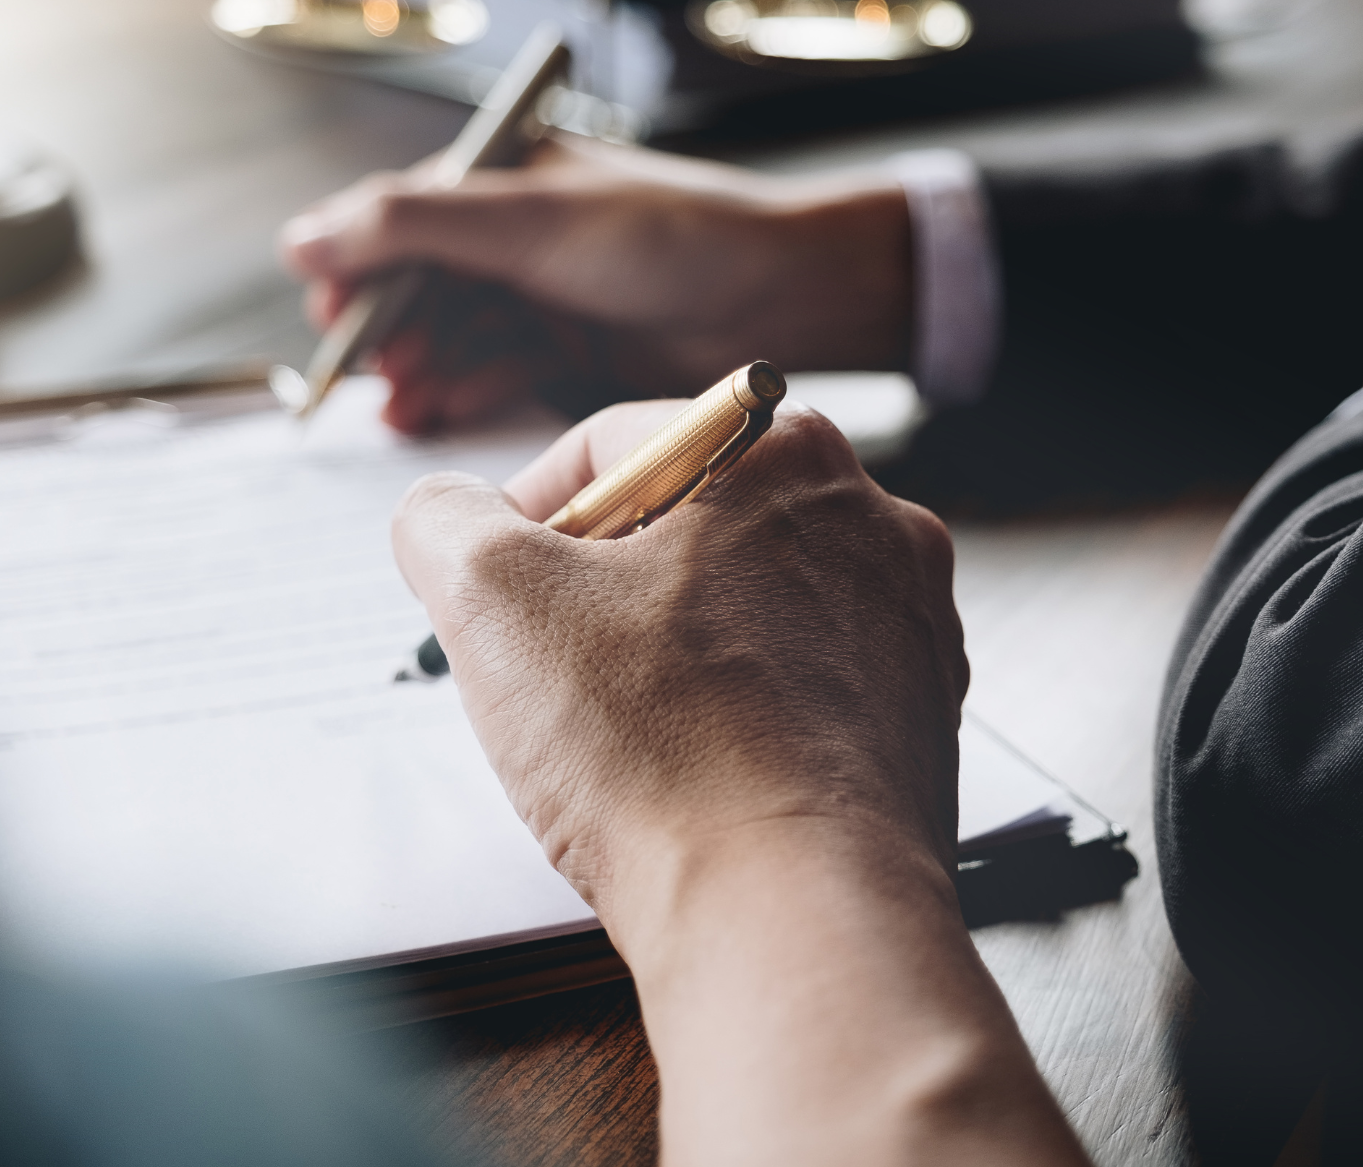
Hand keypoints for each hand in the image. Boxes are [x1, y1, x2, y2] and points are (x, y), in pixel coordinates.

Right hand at [281, 136, 912, 432]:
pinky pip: (499, 371)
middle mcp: (518, 238)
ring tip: (404, 408)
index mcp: (503, 180)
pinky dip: (468, 389)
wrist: (782, 294)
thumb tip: (300, 241)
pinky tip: (440, 411)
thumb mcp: (527, 222)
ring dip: (425, 370)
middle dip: (391, 333)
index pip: (399, 221)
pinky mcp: (573, 354)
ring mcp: (545, 297)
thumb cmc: (671, 235)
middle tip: (373, 377)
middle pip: (422, 289)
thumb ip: (411, 227)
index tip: (327, 321)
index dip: (357, 271)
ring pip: (456, 337)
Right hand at [391, 405, 1086, 1165]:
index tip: (494, 589)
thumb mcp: (493, 599)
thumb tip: (445, 516)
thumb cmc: (660, 754)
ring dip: (673, 650)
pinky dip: (741, 713)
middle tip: (549, 665)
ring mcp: (908, 622)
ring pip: (748, 606)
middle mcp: (871, 519)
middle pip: (690, 523)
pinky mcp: (918, 717)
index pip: (616, 445)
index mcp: (785, 451)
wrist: (791, 918)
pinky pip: (800, 686)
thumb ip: (444, 520)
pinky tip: (696, 770)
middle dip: (605, 587)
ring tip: (624, 729)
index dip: (527, 516)